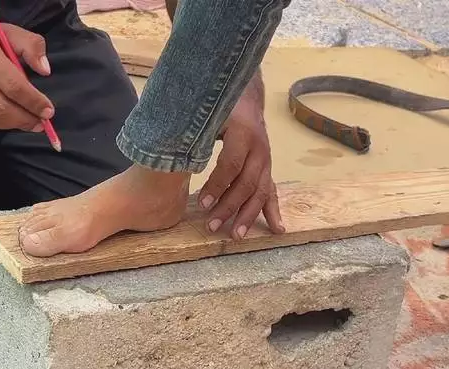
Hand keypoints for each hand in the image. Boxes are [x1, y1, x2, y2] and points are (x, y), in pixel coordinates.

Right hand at [0, 19, 53, 130]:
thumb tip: (45, 70)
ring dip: (10, 124)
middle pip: (1, 108)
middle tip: (39, 123)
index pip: (14, 86)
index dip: (34, 102)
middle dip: (25, 119)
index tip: (48, 111)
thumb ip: (30, 45)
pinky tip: (1, 118)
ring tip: (24, 121)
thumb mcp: (4, 31)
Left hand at [198, 80, 284, 239]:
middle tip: (211, 226)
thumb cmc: (221, 107)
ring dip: (248, 215)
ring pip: (261, 191)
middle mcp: (259, 149)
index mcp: (243, 133)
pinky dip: (273, 210)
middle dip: (229, 207)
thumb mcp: (208, 114)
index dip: (216, 185)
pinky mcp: (267, 168)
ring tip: (236, 235)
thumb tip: (171, 155)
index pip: (230, 164)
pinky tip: (277, 229)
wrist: (246, 98)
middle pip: (247, 183)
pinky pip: (272, 191)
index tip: (200, 203)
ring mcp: (266, 160)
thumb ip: (194, 133)